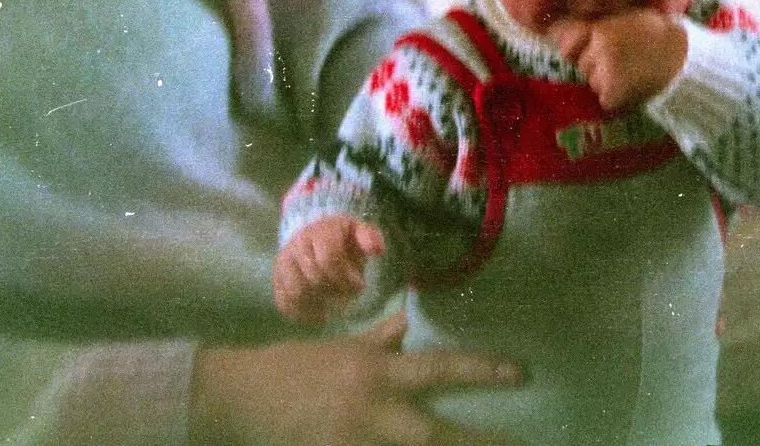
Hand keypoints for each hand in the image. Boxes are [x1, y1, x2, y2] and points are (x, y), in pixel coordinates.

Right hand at [190, 310, 522, 445]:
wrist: (238, 397)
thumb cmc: (293, 367)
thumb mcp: (341, 348)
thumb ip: (379, 341)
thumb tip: (407, 325)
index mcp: (376, 371)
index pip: (441, 369)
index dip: (483, 371)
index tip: (521, 373)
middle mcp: (371, 409)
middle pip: (432, 435)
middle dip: (474, 445)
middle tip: (516, 445)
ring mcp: (352, 443)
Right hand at [274, 215, 384, 324]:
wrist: (314, 233)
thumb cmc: (342, 237)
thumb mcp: (358, 230)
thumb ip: (370, 237)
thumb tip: (377, 250)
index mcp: (320, 231)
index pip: (328, 260)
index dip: (345, 279)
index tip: (358, 286)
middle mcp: (297, 244)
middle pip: (312, 278)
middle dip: (334, 292)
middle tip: (346, 297)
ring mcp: (284, 261)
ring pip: (295, 291)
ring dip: (317, 304)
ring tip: (332, 306)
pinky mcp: (277, 278)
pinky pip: (283, 301)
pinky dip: (301, 313)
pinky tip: (318, 313)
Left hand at [550, 9, 687, 112]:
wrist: (685, 60)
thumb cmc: (661, 34)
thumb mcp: (630, 14)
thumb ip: (603, 18)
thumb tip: (575, 19)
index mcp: (601, 31)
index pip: (569, 45)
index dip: (581, 50)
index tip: (594, 52)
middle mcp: (598, 52)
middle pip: (583, 66)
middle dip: (596, 67)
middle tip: (623, 64)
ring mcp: (605, 74)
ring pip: (593, 84)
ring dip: (606, 84)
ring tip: (632, 76)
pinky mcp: (613, 95)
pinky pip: (605, 100)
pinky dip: (616, 99)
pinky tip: (634, 88)